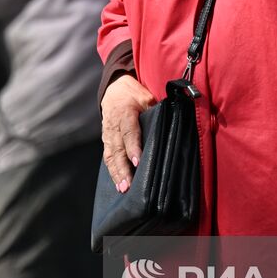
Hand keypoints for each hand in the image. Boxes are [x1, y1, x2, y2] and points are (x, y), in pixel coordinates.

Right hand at [101, 74, 156, 191]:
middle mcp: (114, 126)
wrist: (113, 89)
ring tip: (123, 188)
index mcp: (125, 113)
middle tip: (128, 185)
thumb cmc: (133, 94)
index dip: (133, 148)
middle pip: (118, 149)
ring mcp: (108, 134)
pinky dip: (112, 171)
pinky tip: (117, 183)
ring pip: (111, 156)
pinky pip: (108, 156)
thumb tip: (170, 123)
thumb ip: (154, 110)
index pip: (129, 133)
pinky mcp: (106, 140)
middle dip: (123, 169)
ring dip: (116, 173)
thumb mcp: (146, 97)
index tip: (138, 162)